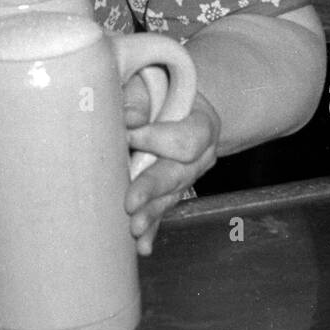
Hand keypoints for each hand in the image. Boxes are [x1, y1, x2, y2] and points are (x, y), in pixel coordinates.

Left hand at [122, 75, 220, 255]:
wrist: (171, 101)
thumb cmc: (155, 88)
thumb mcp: (149, 83)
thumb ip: (139, 98)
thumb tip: (128, 119)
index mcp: (201, 123)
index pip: (188, 137)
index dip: (160, 138)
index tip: (129, 134)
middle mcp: (200, 156)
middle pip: (180, 174)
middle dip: (153, 188)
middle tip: (130, 201)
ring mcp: (187, 177)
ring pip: (171, 197)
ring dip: (151, 214)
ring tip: (132, 229)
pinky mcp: (171, 192)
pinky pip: (163, 212)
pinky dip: (152, 229)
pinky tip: (142, 246)